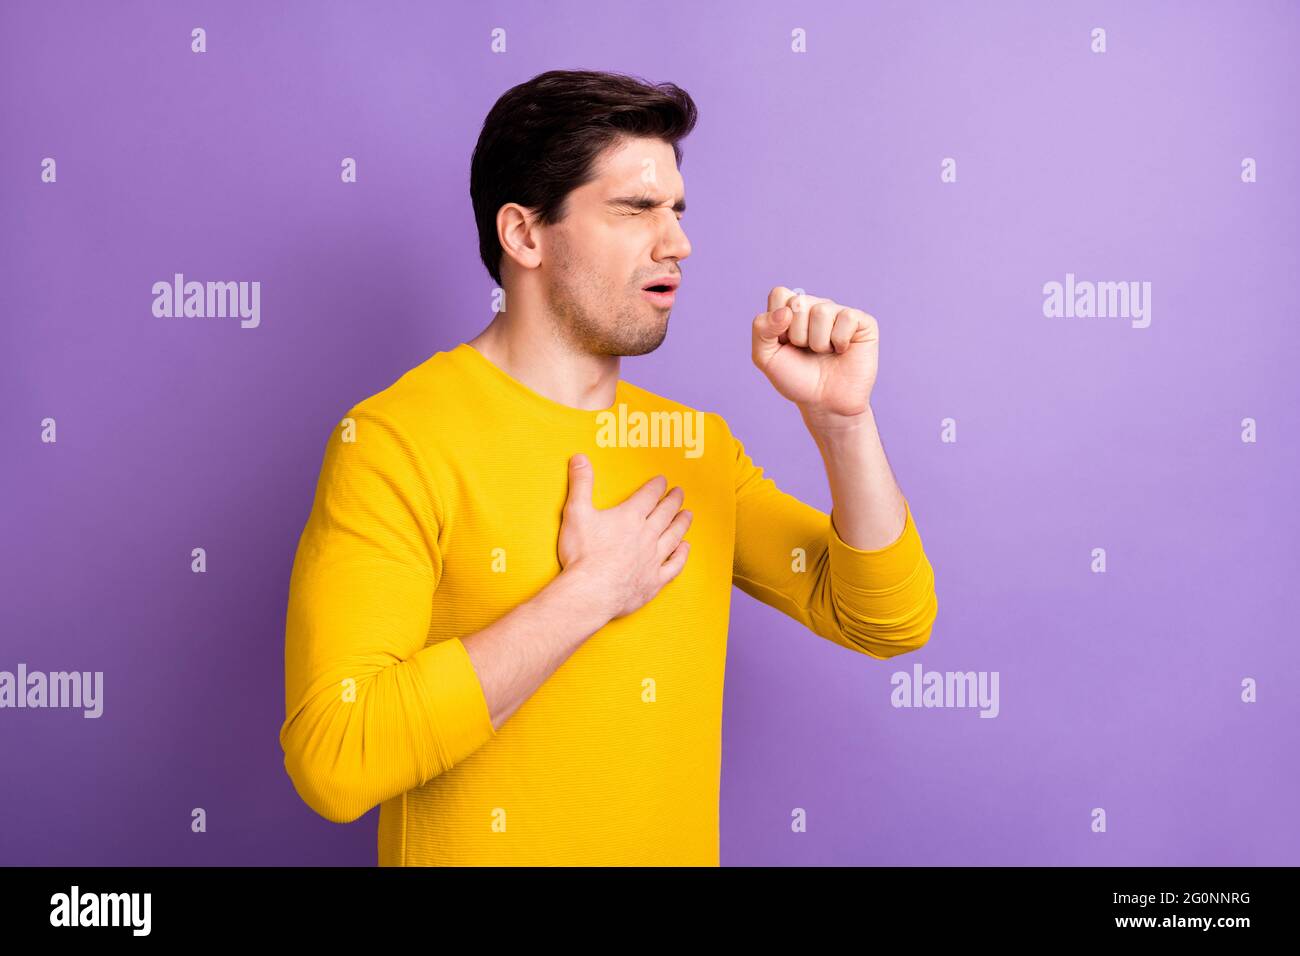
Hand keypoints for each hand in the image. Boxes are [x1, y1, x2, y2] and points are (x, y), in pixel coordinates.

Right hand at [557, 454, 692, 621]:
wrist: (591, 591)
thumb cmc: (582, 554)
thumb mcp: (576, 512)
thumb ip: (580, 484)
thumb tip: (579, 457)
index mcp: (630, 517)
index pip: (649, 496)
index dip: (657, 486)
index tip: (664, 480)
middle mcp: (647, 535)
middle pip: (665, 513)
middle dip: (673, 501)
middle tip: (680, 492)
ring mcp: (653, 558)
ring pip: (674, 536)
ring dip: (682, 523)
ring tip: (688, 515)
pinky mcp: (654, 580)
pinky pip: (674, 565)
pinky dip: (682, 555)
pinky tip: (685, 549)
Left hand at [751, 285, 878, 426]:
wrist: (824, 403)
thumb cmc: (797, 379)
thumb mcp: (766, 358)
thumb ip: (761, 330)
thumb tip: (785, 311)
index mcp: (792, 310)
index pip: (779, 294)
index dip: (777, 323)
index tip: (784, 344)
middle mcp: (816, 306)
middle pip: (798, 302)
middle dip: (798, 335)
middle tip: (806, 351)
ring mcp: (839, 312)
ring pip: (822, 311)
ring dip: (818, 342)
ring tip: (824, 353)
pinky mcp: (862, 321)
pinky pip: (846, 318)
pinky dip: (839, 341)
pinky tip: (842, 350)